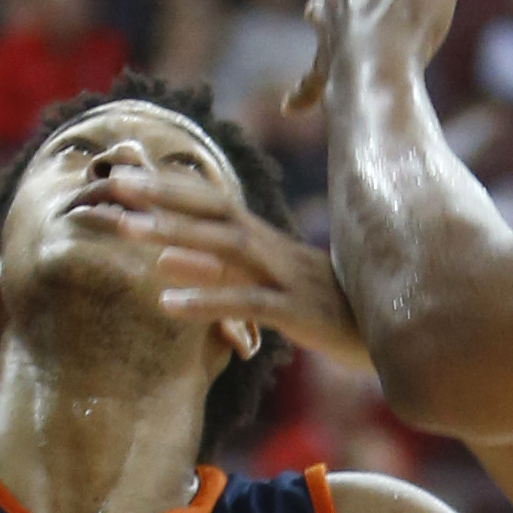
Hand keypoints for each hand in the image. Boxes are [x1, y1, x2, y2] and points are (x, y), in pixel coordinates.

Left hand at [99, 157, 376, 377]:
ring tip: (126, 230)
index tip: (120, 174)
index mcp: (267, 242)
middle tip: (111, 182)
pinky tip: (166, 303)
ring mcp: (288, 278)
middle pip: (213, 211)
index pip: (211, 203)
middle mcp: (275, 250)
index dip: (166, 187)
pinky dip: (206, 299)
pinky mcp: (300, 312)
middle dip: (161, 195)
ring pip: (226, 247)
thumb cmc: (333, 315)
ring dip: (174, 235)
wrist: (401, 337)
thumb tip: (162, 262)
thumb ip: (215, 275)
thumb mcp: (267, 291)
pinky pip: (248, 302)